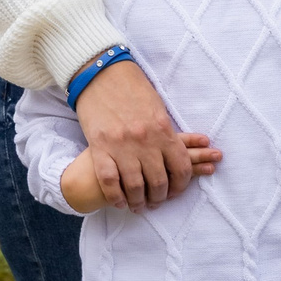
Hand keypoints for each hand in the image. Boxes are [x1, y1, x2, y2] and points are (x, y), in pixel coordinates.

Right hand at [75, 59, 198, 210]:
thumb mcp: (156, 107)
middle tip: (157, 201)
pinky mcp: (99, 148)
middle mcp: (144, 140)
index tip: (176, 190)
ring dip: (139, 201)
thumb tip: (178, 152)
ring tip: (139, 205)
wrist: (99, 74)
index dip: (181, 184)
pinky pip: (110, 182)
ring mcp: (121, 146)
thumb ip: (166, 132)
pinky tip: (120, 202)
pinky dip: (116, 197)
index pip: (181, 166)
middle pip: (159, 181)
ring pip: (135, 187)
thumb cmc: (130, 88)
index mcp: (162, 129)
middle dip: (160, 197)